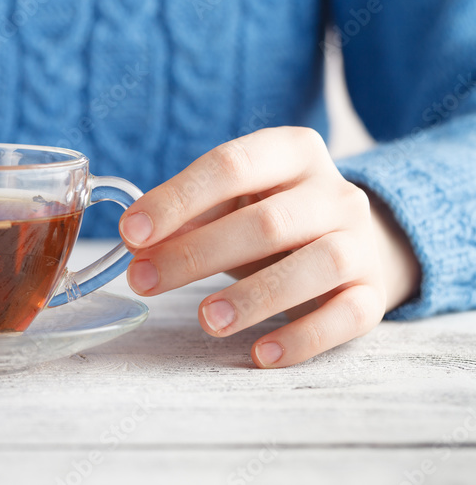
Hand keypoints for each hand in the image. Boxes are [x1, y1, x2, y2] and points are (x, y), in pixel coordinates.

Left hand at [119, 126, 420, 367]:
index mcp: (291, 152)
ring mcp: (360, 243)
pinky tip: (261, 354)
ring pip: (317, 265)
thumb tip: (137, 244)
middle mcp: (334, 193)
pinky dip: (304, 338)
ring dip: (255, 296)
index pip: (230, 165)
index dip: (177, 199)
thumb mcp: (229, 203)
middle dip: (197, 253)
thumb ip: (185, 218)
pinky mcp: (374, 292)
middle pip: (267, 222)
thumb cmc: (270, 217)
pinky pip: (348, 316)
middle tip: (144, 281)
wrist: (351, 241)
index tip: (132, 233)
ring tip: (205, 319)